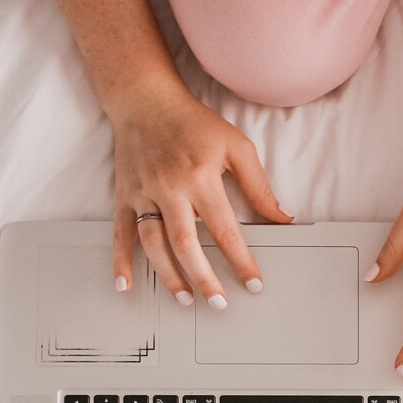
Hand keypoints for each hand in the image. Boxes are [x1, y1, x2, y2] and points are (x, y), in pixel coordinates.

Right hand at [110, 82, 291, 303]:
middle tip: (220, 304)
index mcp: (201, 177)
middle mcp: (169, 188)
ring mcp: (143, 193)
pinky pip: (120, 232)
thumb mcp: (236, 146)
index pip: (225, 230)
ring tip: (186, 299)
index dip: (241, 261)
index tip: (254, 284)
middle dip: (204, 278)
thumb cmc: (195, 123)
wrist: (145, 98)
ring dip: (168, 275)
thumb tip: (282, 220)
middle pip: (186, 244)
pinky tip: (125, 285)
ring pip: (154, 244)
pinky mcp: (124, 195)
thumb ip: (259, 187)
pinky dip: (120, 260)